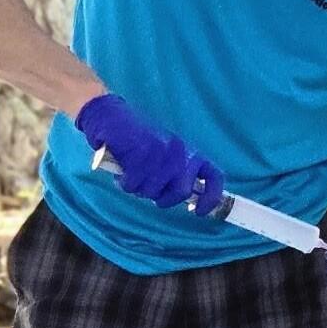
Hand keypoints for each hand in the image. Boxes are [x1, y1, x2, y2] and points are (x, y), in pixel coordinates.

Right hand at [76, 93, 224, 211]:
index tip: (198, 211)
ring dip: (139, 187)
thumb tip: (189, 201)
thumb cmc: (139, 139)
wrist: (112, 116)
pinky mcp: (141, 154)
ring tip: (132, 172)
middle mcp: (181, 152)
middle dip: (163, 198)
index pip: (214, 176)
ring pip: (153, 191)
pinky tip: (122, 169)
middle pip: (182, 192)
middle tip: (149, 188)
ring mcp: (162, 153)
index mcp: (190, 152)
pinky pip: (133, 184)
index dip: (211, 198)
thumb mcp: (167, 154)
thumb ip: (178, 174)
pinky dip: (125, 181)